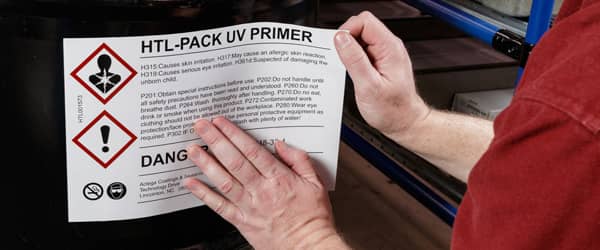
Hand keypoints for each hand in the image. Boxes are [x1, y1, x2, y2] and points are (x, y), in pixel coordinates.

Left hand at [184, 117, 345, 249]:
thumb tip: (282, 145)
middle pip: (234, 161)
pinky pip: (219, 206)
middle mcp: (261, 190)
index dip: (234, 134)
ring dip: (206, 163)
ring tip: (192, 149)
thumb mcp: (315, 183)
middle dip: (215, 141)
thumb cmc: (312, 218)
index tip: (221, 122)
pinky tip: (191, 184)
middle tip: (201, 127)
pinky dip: (203, 194)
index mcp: (279, 178)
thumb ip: (299, 160)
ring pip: (223, 180)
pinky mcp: (242, 222)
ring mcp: (250, 206)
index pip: (252, 151)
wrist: (308, 247)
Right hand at [334, 11, 429, 136]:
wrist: (404, 122)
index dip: (347, 30)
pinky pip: (361, 51)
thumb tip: (341, 39)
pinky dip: (352, 58)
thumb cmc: (392, 110)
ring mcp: (384, 54)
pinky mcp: (379, 61)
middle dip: (346, 40)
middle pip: (361, 26)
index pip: (364, 21)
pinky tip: (353, 72)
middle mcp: (389, 47)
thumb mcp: (368, 86)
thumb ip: (354, 60)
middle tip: (342, 60)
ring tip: (350, 70)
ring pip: (359, 39)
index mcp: (390, 48)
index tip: (338, 47)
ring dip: (349, 51)